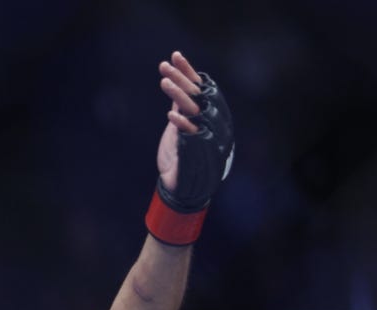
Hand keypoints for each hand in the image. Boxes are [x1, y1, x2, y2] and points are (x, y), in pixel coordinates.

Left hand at [156, 51, 202, 191]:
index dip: (188, 71)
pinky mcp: (197, 151)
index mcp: (209, 113)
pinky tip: (171, 115)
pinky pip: (192, 134)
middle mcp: (212, 122)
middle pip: (197, 95)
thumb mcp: (180, 123)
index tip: (174, 56)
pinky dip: (182, 124)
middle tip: (164, 66)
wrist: (184, 186)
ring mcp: (206, 136)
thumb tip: (176, 80)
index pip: (200, 87)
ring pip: (194, 110)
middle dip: (181, 79)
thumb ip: (181, 104)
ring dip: (179, 94)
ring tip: (164, 82)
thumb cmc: (183, 153)